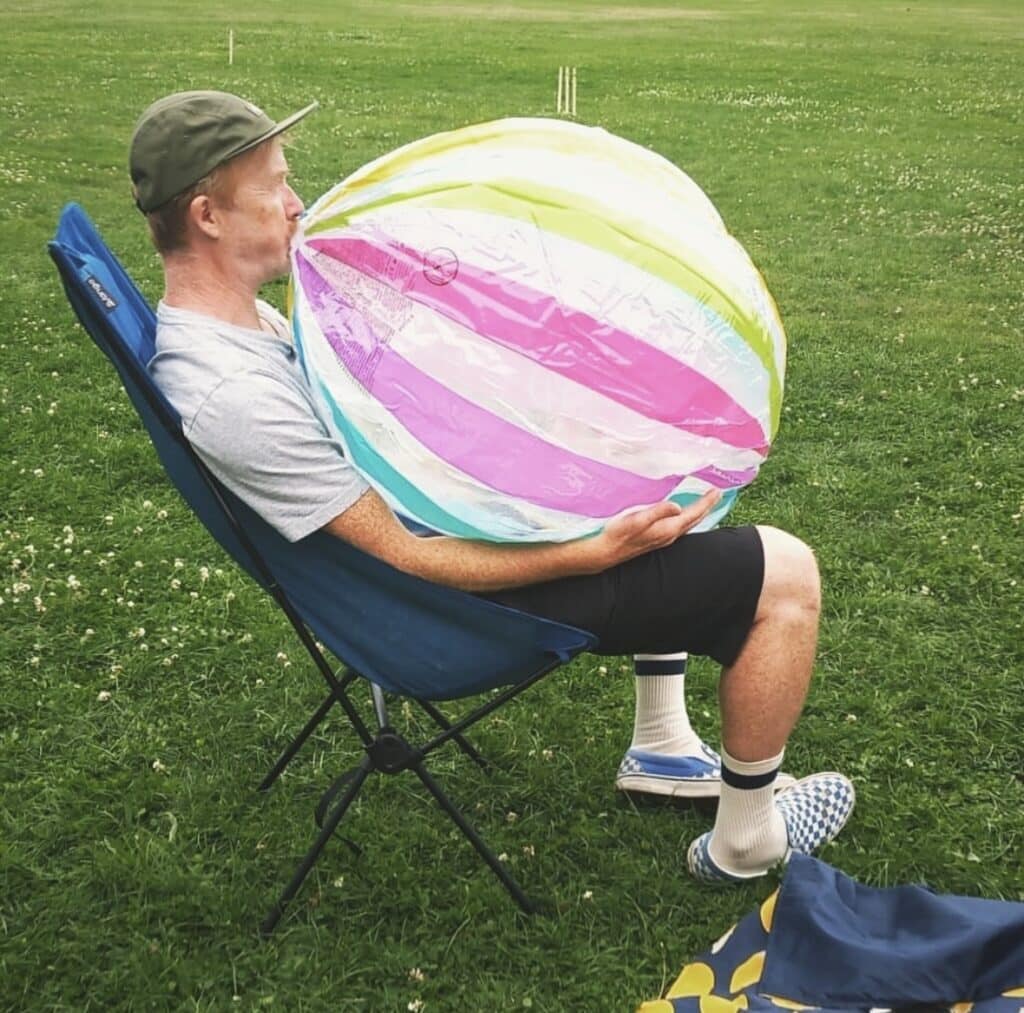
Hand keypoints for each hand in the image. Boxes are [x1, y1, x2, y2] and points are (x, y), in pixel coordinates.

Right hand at [594, 490, 721, 570]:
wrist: (607, 551)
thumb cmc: (620, 533)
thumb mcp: (638, 519)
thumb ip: (659, 512)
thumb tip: (678, 506)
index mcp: (668, 529)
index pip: (693, 513)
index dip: (705, 502)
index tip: (716, 490)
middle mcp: (670, 535)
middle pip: (695, 520)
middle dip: (707, 506)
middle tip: (716, 494)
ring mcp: (665, 538)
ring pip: (689, 524)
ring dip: (699, 513)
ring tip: (706, 502)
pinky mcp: (658, 538)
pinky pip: (681, 527)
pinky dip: (688, 518)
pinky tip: (685, 515)